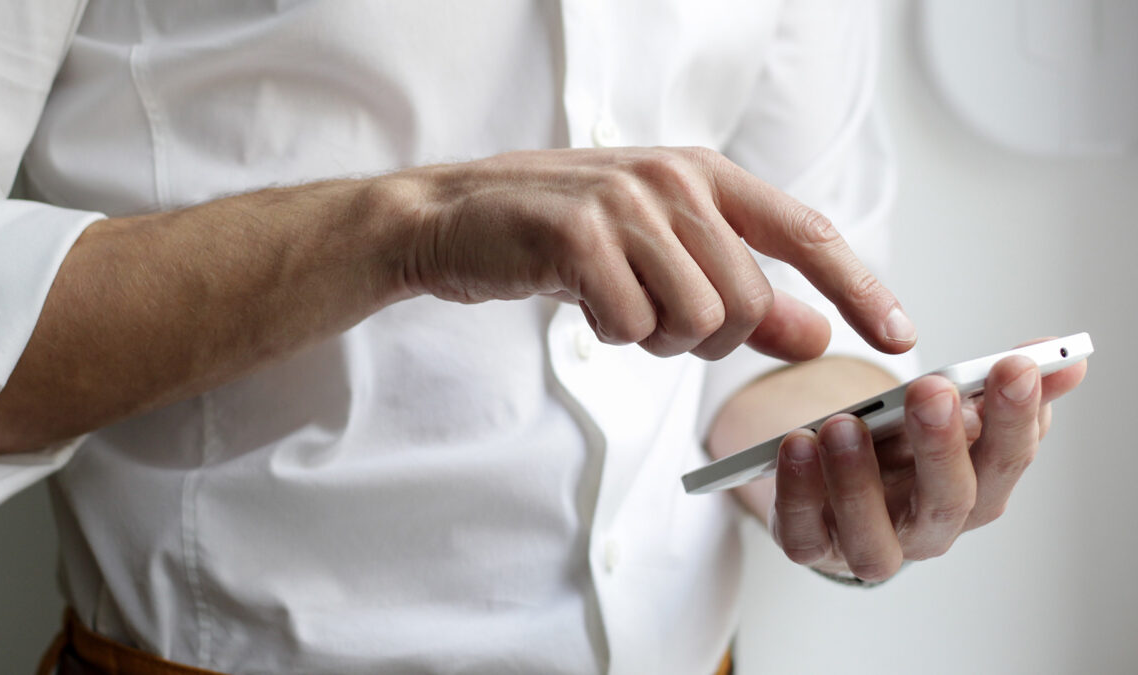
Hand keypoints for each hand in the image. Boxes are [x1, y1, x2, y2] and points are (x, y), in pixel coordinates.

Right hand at [393, 147, 915, 360]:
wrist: (456, 217)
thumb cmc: (563, 236)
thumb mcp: (661, 255)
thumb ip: (742, 293)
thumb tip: (815, 335)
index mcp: (705, 175)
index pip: (806, 234)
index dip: (859, 288)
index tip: (899, 336)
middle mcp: (674, 179)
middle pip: (746, 301)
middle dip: (707, 337)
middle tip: (654, 318)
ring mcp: (626, 203)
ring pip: (695, 319)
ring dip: (655, 337)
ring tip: (615, 303)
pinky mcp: (578, 236)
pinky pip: (632, 326)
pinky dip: (611, 334)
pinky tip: (581, 301)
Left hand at [768, 343, 1087, 580]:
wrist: (834, 481)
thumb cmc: (900, 447)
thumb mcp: (947, 411)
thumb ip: (997, 386)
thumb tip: (1063, 357)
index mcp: (974, 491)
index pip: (1007, 461)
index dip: (1015, 417)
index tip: (1015, 366)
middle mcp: (928, 529)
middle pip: (948, 502)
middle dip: (942, 445)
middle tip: (932, 390)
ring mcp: (868, 544)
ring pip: (873, 536)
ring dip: (858, 480)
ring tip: (844, 424)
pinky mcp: (811, 546)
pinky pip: (803, 534)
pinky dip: (797, 493)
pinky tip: (795, 445)